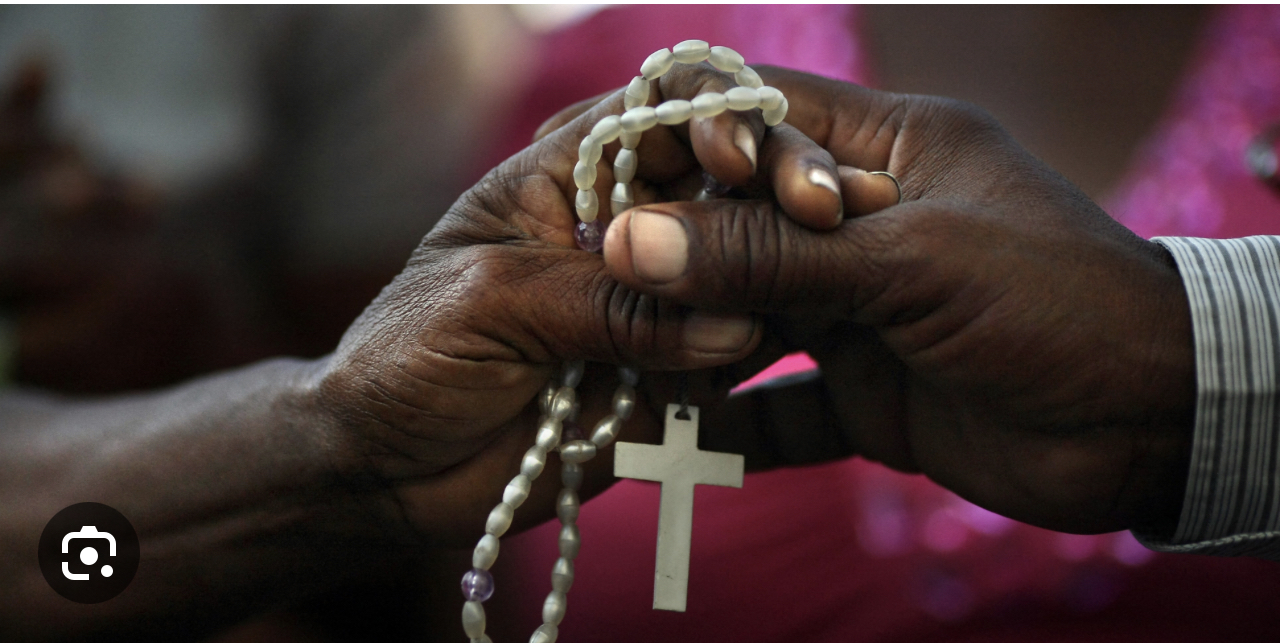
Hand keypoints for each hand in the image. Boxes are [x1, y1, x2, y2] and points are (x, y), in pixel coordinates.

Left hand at [311, 65, 848, 543]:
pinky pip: (730, 360)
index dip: (710, 116)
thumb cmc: (409, 359)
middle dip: (773, 193)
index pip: (656, 116)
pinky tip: (781, 361)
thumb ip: (607, 304)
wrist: (387, 471)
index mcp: (563, 177)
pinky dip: (756, 360)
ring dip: (780, 281)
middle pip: (721, 187)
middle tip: (822, 216)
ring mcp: (649, 305)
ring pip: (740, 275)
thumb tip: (731, 324)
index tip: (739, 157)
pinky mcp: (667, 377)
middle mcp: (619, 231)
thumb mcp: (493, 304)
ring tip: (816, 297)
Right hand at [600, 67, 1195, 535]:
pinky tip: (686, 438)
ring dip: (696, 340)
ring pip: (752, 313)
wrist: (1153, 424)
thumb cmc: (1052, 303)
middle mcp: (865, 222)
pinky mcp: (869, 388)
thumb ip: (770, 255)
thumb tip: (632, 240)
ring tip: (625, 360)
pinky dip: (742, 425)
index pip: (765, 117)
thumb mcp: (910, 261)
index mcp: (888, 152)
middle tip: (608, 284)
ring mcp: (863, 309)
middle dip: (678, 252)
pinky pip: (785, 404)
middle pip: (742, 220)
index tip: (623, 187)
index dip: (691, 141)